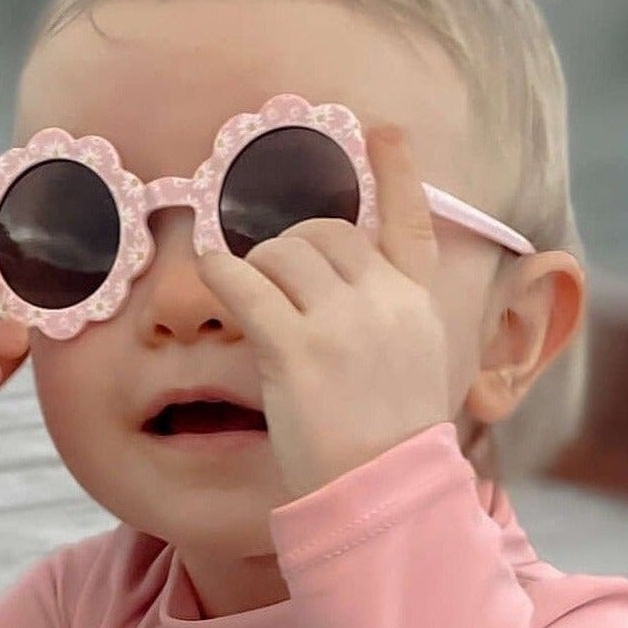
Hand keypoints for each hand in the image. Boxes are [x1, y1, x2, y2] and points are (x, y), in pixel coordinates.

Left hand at [196, 122, 457, 500]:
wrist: (383, 496)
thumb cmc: (389, 450)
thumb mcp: (416, 374)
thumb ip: (392, 324)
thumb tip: (349, 295)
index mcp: (419, 307)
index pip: (412, 223)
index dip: (398, 173)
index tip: (385, 131)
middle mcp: (385, 302)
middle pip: (327, 234)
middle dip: (291, 247)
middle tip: (273, 279)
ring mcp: (342, 323)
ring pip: (284, 253)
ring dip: (257, 266)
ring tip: (251, 299)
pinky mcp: (295, 350)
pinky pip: (246, 286)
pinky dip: (222, 273)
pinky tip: (209, 272)